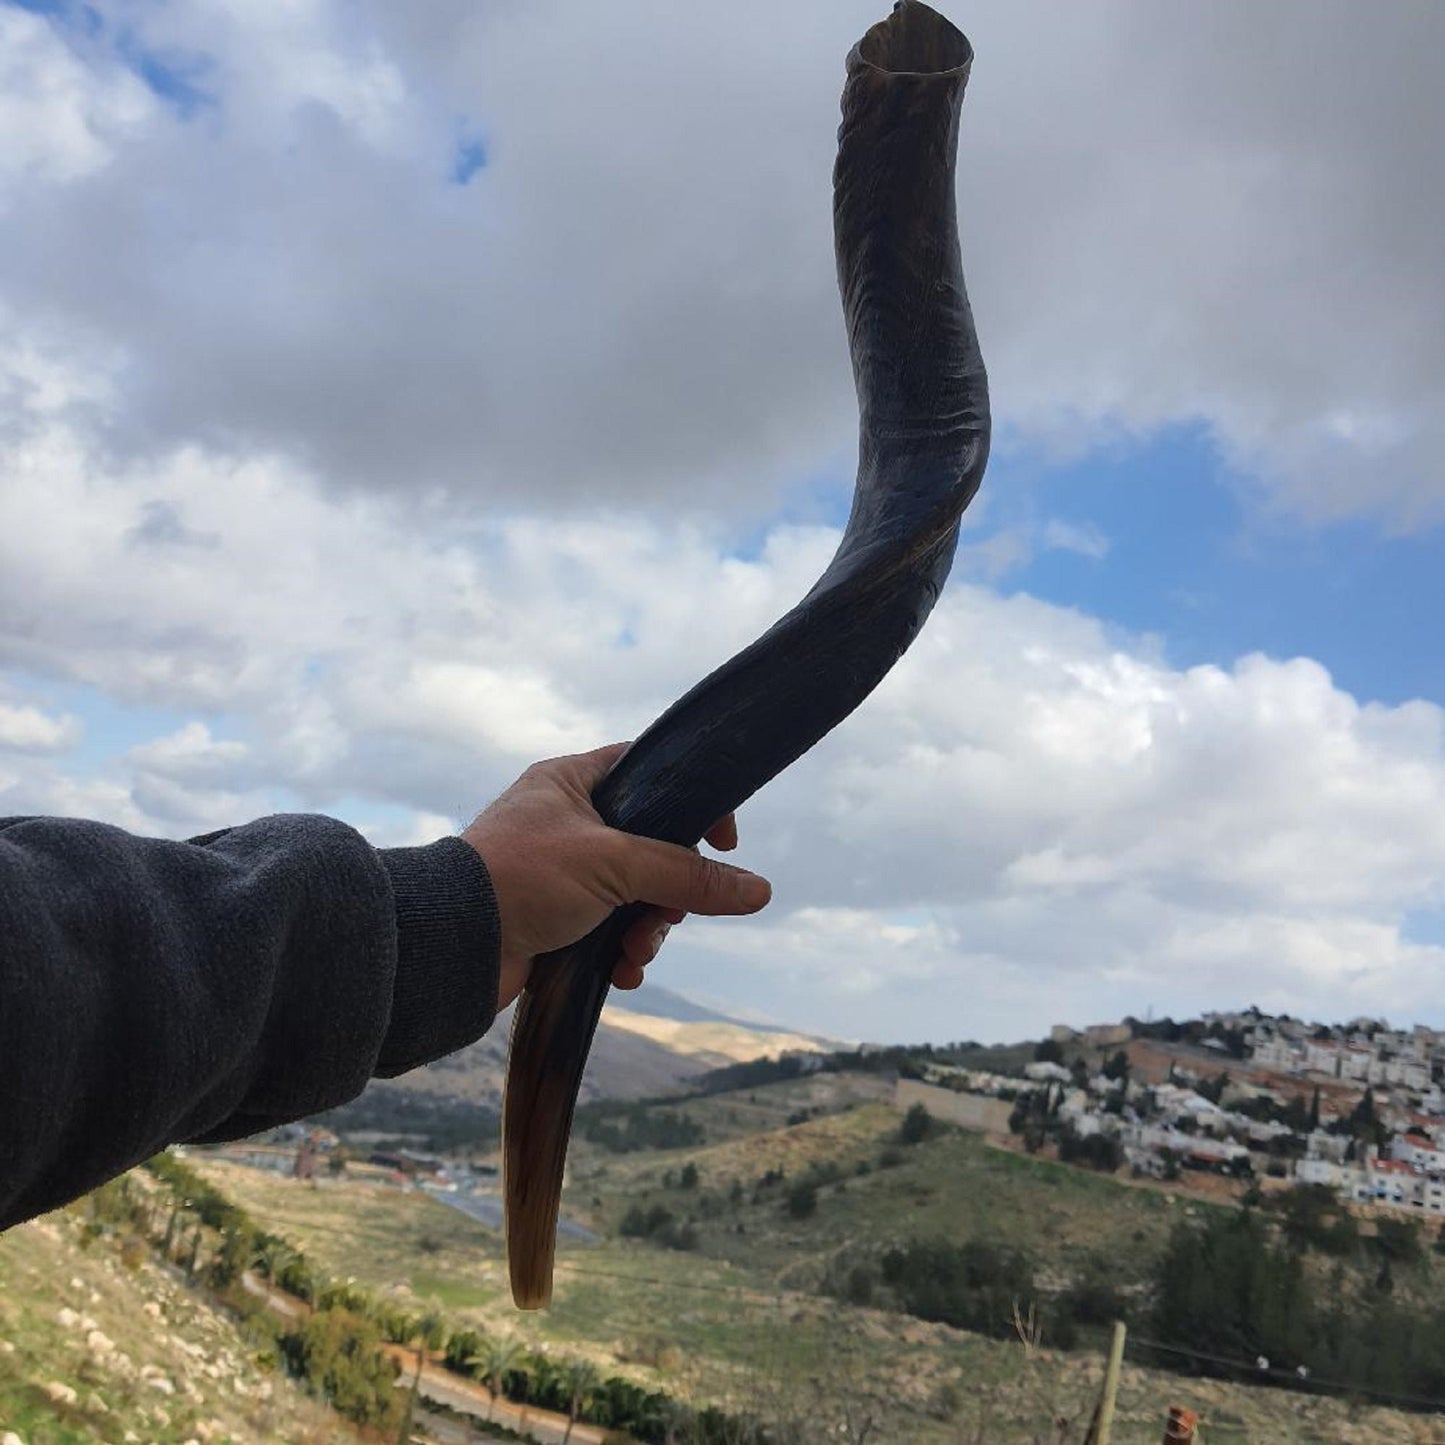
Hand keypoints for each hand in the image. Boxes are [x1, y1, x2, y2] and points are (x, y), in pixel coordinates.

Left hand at [462, 743, 769, 1011]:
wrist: (449, 944)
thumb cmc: (522, 878)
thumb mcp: (614, 865)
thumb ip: (687, 876)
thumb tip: (758, 890)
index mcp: (571, 782)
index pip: (650, 771)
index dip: (692, 802)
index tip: (722, 842)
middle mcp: (566, 821)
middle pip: (651, 846)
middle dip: (668, 891)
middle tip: (667, 914)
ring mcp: (559, 872)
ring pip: (633, 895)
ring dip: (646, 930)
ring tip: (634, 954)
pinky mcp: (553, 919)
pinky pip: (607, 931)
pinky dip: (620, 953)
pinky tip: (620, 973)